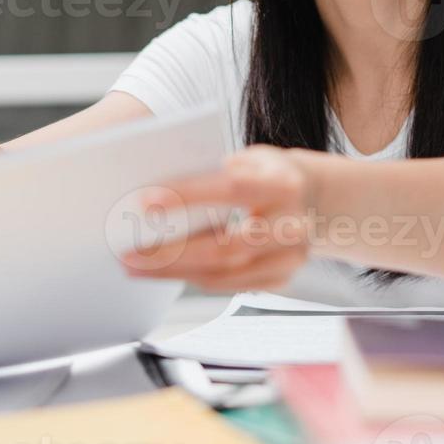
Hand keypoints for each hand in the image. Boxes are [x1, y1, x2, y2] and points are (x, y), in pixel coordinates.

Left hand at [121, 145, 314, 292]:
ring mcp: (290, 258)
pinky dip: (193, 277)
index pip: (230, 190)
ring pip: (223, 273)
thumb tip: (158, 195)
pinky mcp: (281, 278)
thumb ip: (216, 173)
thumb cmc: (269, 174)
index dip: (187, 196)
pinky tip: (165, 270)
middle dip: (171, 252)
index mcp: (285, 184)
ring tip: (136, 265)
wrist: (316, 198)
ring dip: (173, 272)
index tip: (144, 203)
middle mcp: (293, 225)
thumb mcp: (251, 158)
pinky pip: (229, 285)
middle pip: (224, 246)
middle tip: (128, 253)